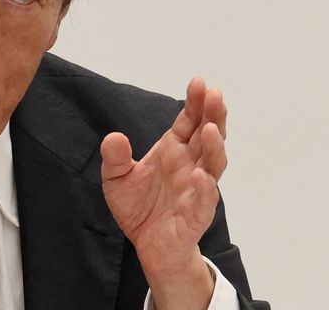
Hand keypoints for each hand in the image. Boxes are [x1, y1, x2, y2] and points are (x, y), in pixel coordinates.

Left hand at [100, 77, 225, 308]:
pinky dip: (204, 189)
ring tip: (212, 129)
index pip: (189, 121)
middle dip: (213, 115)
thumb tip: (113, 137)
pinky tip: (202, 176)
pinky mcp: (195, 216)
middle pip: (208, 136)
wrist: (147, 245)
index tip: (200, 82)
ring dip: (214, 147)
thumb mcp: (116, 178)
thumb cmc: (140, 207)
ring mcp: (196, 190)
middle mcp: (190, 165)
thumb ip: (114, 158)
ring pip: (213, 165)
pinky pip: (203, 202)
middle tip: (215, 95)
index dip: (196, 102)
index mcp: (174, 150)